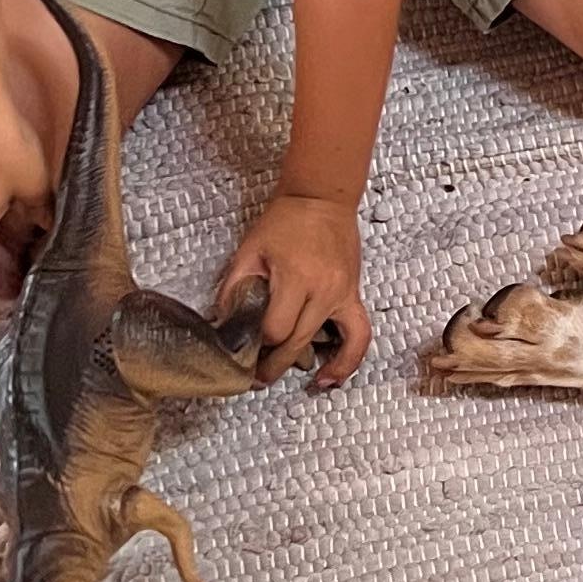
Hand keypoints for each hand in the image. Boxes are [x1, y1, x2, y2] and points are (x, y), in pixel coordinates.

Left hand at [216, 190, 369, 386]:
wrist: (322, 198)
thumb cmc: (284, 221)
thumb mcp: (250, 250)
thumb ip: (234, 288)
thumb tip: (222, 324)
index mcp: (296, 277)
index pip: (274, 328)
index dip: (255, 343)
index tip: (242, 349)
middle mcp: (324, 290)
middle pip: (298, 342)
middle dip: (274, 364)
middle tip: (256, 377)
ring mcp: (343, 294)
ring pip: (333, 344)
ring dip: (318, 368)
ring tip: (305, 383)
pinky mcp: (354, 295)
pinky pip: (360, 333)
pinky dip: (350, 359)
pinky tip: (334, 375)